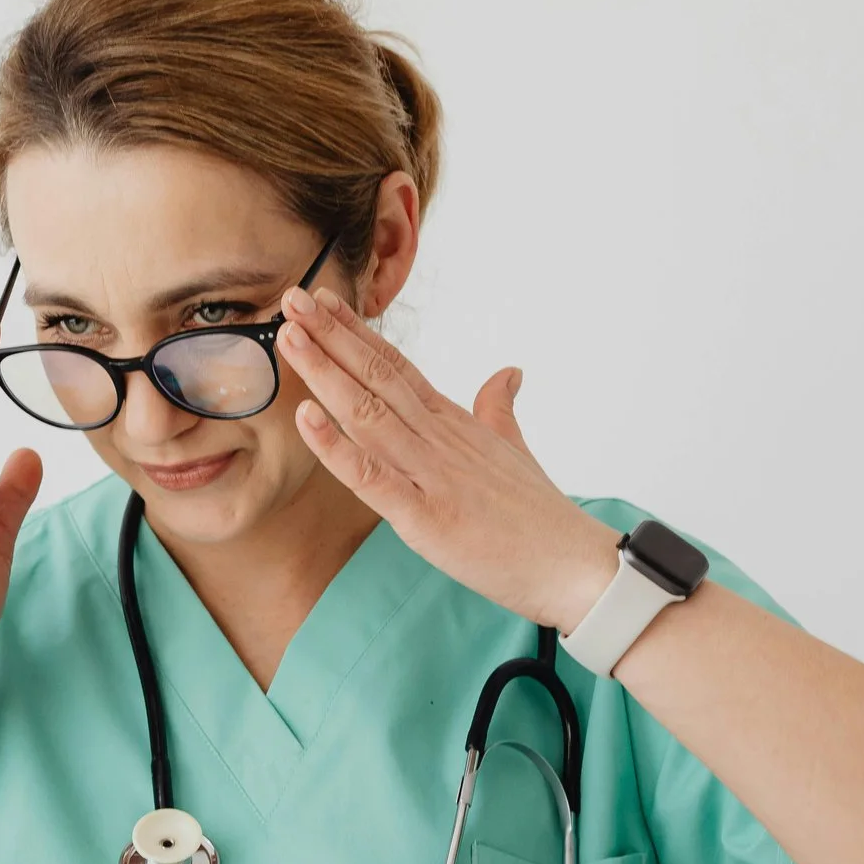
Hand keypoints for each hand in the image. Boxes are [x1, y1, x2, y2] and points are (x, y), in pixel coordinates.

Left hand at [276, 284, 620, 631]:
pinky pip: (371, 478)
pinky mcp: (424, 517)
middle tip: (291, 298)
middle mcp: (438, 438)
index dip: (356, 333)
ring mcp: (431, 475)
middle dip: (330, 337)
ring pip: (367, 414)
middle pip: (376, 377)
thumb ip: (499, 408)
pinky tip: (306, 417)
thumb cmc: (540, 515)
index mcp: (453, 423)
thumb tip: (508, 372)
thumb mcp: (515, 450)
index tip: (323, 301)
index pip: (397, 366)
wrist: (573, 565)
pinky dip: (336, 447)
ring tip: (290, 336)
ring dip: (324, 374)